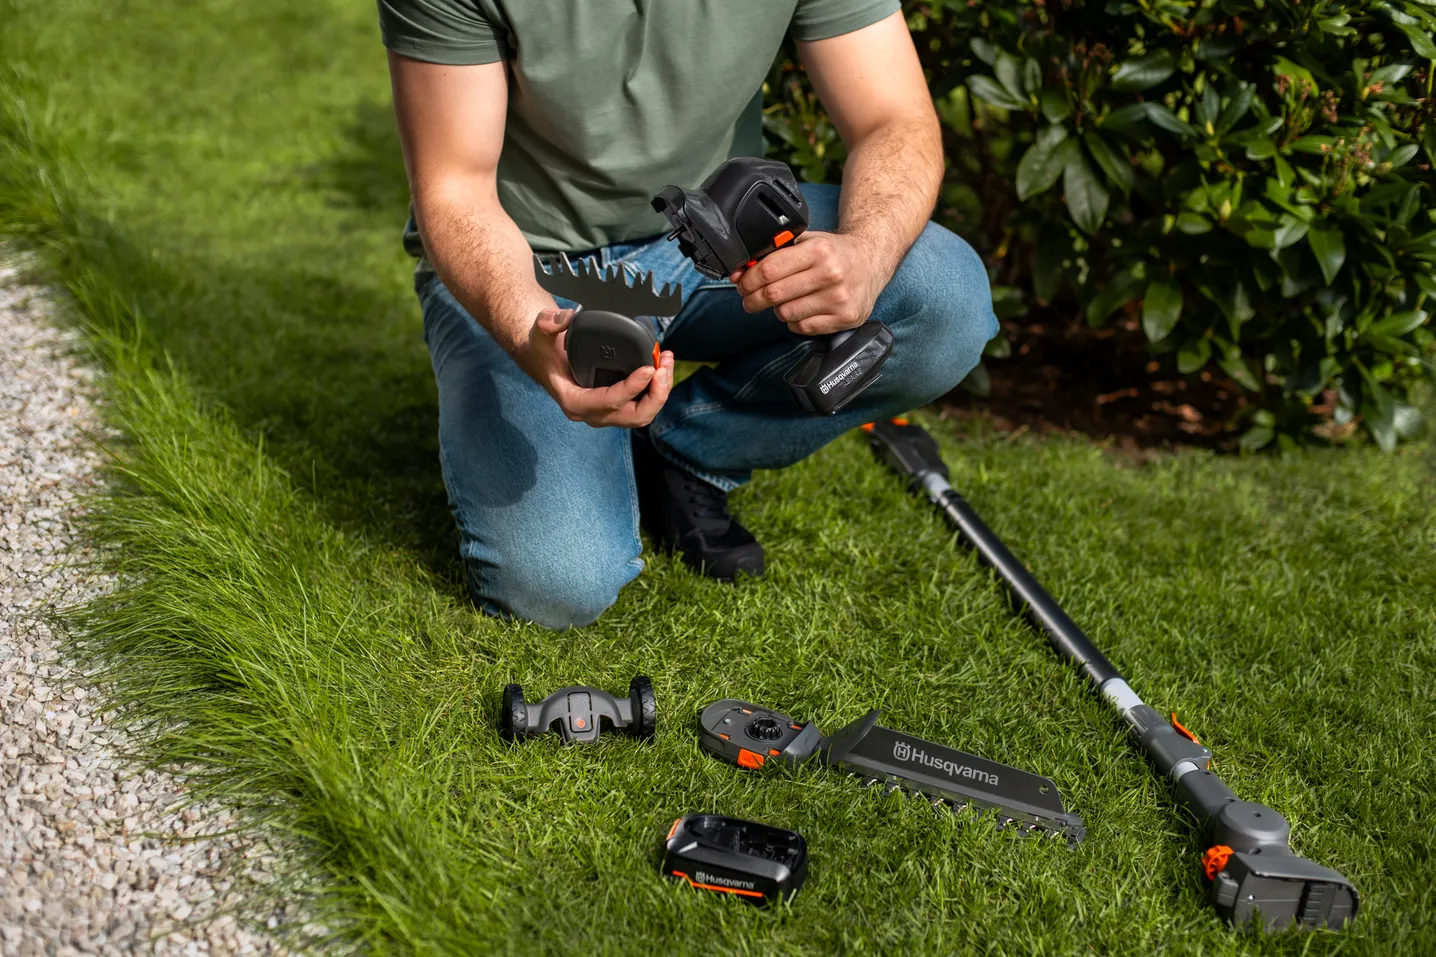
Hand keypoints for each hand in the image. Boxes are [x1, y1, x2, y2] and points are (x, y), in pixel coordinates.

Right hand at [517, 308, 674, 427]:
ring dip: (660, 392)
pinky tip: (662, 367)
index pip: (610, 402)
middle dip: (656, 395)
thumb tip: (568, 317)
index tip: (649, 369)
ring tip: (667, 363)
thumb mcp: (541, 330)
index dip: (632, 388)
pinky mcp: (616, 406)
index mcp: (574, 401)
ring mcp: (605, 412)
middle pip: (634, 416)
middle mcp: (592, 413)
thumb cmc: (543, 347)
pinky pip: (642, 405)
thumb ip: (549, 321)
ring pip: (643, 414)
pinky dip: (656, 390)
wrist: (542, 357)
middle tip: (663, 368)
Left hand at [731, 231, 885, 335]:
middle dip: (754, 299)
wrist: (871, 261)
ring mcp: (839, 299)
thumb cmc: (834, 252)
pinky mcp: (844, 318)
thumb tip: (741, 272)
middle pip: (774, 294)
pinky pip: (803, 327)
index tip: (742, 284)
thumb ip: (776, 252)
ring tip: (784, 300)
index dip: (749, 280)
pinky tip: (802, 309)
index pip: (769, 270)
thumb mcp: (808, 241)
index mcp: (818, 250)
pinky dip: (795, 321)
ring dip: (778, 309)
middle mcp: (830, 274)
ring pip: (786, 314)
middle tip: (749, 299)